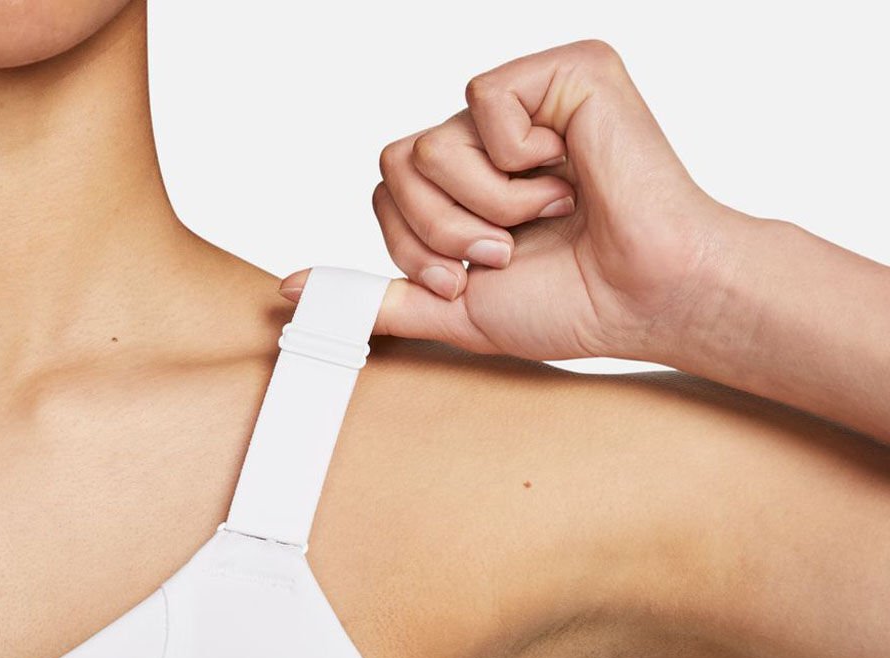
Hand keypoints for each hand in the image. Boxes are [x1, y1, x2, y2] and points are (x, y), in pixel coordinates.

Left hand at [278, 39, 737, 363]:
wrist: (642, 297)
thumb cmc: (571, 303)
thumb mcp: (455, 308)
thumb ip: (379, 297)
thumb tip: (293, 290)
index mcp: (470, 182)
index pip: (387, 188)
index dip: (413, 244)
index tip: (468, 277)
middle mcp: (493, 135)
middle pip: (395, 162)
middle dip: (440, 231)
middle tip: (504, 249)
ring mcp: (529, 99)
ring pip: (432, 141)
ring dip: (484, 206)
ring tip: (546, 214)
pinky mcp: (565, 70)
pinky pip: (484, 102)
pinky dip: (516, 160)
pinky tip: (568, 172)